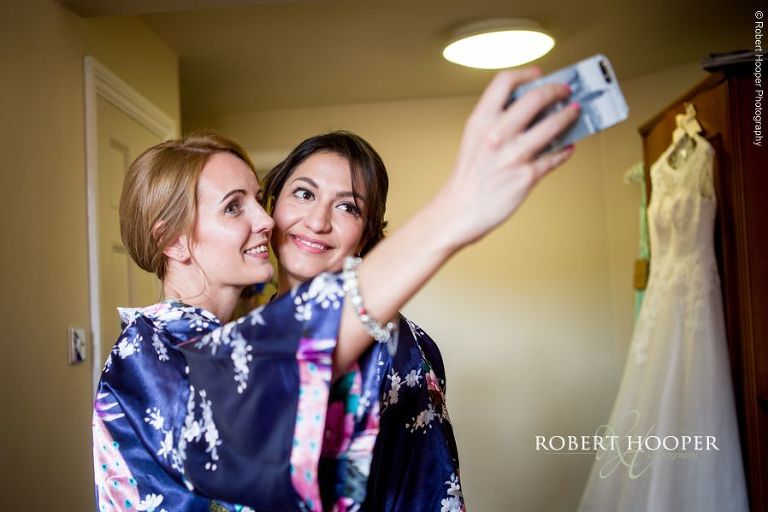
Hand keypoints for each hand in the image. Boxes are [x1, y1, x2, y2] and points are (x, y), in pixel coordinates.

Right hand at [438, 68, 578, 247]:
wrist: (459, 211)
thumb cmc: (467, 178)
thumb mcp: (474, 139)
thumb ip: (497, 122)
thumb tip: (530, 109)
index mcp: (480, 121)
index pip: (504, 82)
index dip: (525, 73)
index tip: (538, 73)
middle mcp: (496, 134)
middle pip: (535, 98)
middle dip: (556, 90)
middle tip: (565, 91)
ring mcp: (513, 155)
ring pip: (553, 126)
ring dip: (569, 116)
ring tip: (575, 113)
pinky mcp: (526, 176)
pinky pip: (554, 157)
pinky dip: (564, 150)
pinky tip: (568, 147)